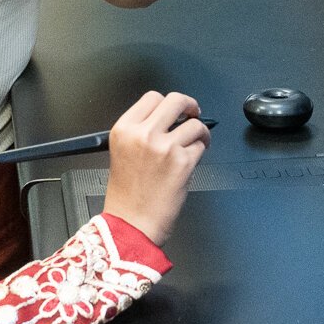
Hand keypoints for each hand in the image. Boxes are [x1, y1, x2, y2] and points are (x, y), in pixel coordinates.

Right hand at [101, 90, 206, 246]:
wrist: (131, 225)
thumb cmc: (126, 197)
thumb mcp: (122, 153)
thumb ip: (141, 132)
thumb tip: (168, 121)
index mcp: (124, 130)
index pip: (152, 98)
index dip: (168, 103)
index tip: (176, 110)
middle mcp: (143, 134)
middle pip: (176, 101)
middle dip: (189, 106)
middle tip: (194, 113)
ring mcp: (164, 147)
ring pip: (194, 124)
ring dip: (200, 132)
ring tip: (197, 141)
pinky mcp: (182, 162)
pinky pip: (200, 146)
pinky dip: (201, 151)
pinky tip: (193, 158)